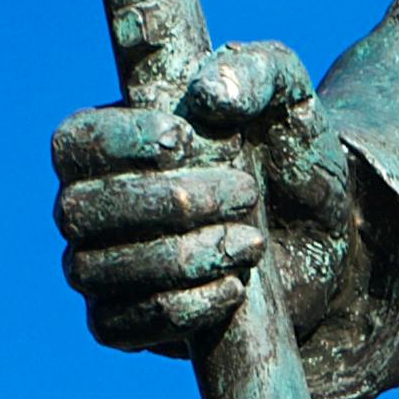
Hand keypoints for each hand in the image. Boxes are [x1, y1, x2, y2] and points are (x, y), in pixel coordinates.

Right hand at [53, 40, 348, 357]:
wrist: (325, 238)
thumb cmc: (289, 154)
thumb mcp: (289, 97)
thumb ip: (256, 72)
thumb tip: (209, 93)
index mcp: (111, 145)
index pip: (74, 144)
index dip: (118, 143)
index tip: (183, 139)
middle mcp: (91, 207)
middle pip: (79, 210)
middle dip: (166, 204)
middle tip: (244, 193)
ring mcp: (101, 269)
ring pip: (95, 270)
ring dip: (179, 257)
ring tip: (251, 242)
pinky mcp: (125, 323)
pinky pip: (116, 326)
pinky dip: (177, 309)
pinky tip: (232, 288)